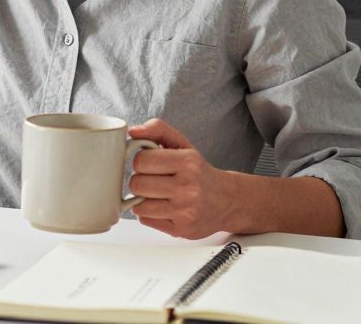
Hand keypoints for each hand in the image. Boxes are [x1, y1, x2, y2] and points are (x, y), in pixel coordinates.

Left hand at [126, 118, 237, 238]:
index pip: (141, 161)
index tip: (150, 163)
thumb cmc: (199, 172)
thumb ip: (158, 130)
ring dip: (144, 199)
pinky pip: (145, 220)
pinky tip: (164, 207)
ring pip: (138, 205)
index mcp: (188, 162)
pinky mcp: (180, 230)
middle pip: (137, 184)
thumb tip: (133, 131)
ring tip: (159, 194)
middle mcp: (188, 188)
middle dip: (141, 181)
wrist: (227, 201)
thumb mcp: (182, 144)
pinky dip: (150, 214)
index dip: (141, 161)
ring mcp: (185, 211)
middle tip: (154, 180)